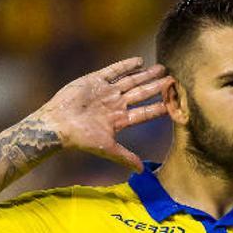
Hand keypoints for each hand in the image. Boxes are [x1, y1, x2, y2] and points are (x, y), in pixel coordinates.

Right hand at [35, 57, 171, 172]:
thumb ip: (125, 157)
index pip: (144, 113)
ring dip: (146, 75)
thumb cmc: (81, 138)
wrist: (57, 125)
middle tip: (173, 79)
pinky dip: (126, 65)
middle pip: (141, 94)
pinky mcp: (94, 80)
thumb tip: (142, 171)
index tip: (174, 103)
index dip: (159, 107)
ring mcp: (106, 91)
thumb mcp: (107, 148)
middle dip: (157, 87)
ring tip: (162, 68)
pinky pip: (113, 71)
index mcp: (120, 119)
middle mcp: (115, 104)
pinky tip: (139, 61)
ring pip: (131, 81)